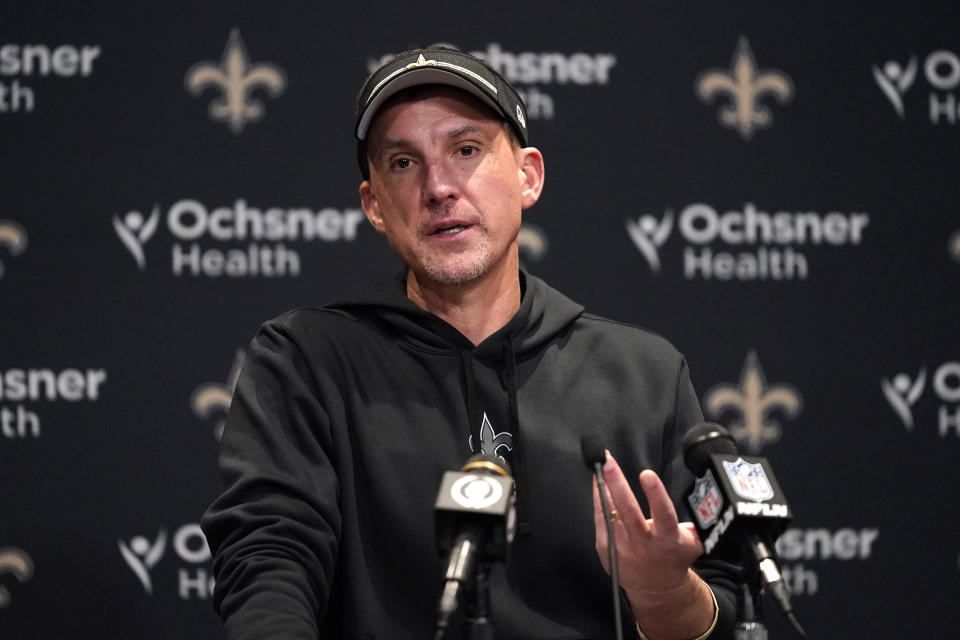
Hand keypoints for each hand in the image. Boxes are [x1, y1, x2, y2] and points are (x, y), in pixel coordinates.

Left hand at [593, 453, 713, 637]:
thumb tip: (704, 501)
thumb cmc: (673, 557)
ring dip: (603, 486)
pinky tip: (597, 481)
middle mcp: (643, 543)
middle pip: (628, 510)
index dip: (655, 494)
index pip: (663, 513)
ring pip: (610, 511)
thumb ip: (696, 523)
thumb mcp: (693, 542)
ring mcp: (622, 546)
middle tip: (608, 462)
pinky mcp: (606, 547)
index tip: (647, 474)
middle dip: (617, 484)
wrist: (656, 588)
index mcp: (668, 539)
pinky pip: (600, 517)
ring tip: (599, 464)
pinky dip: (598, 496)